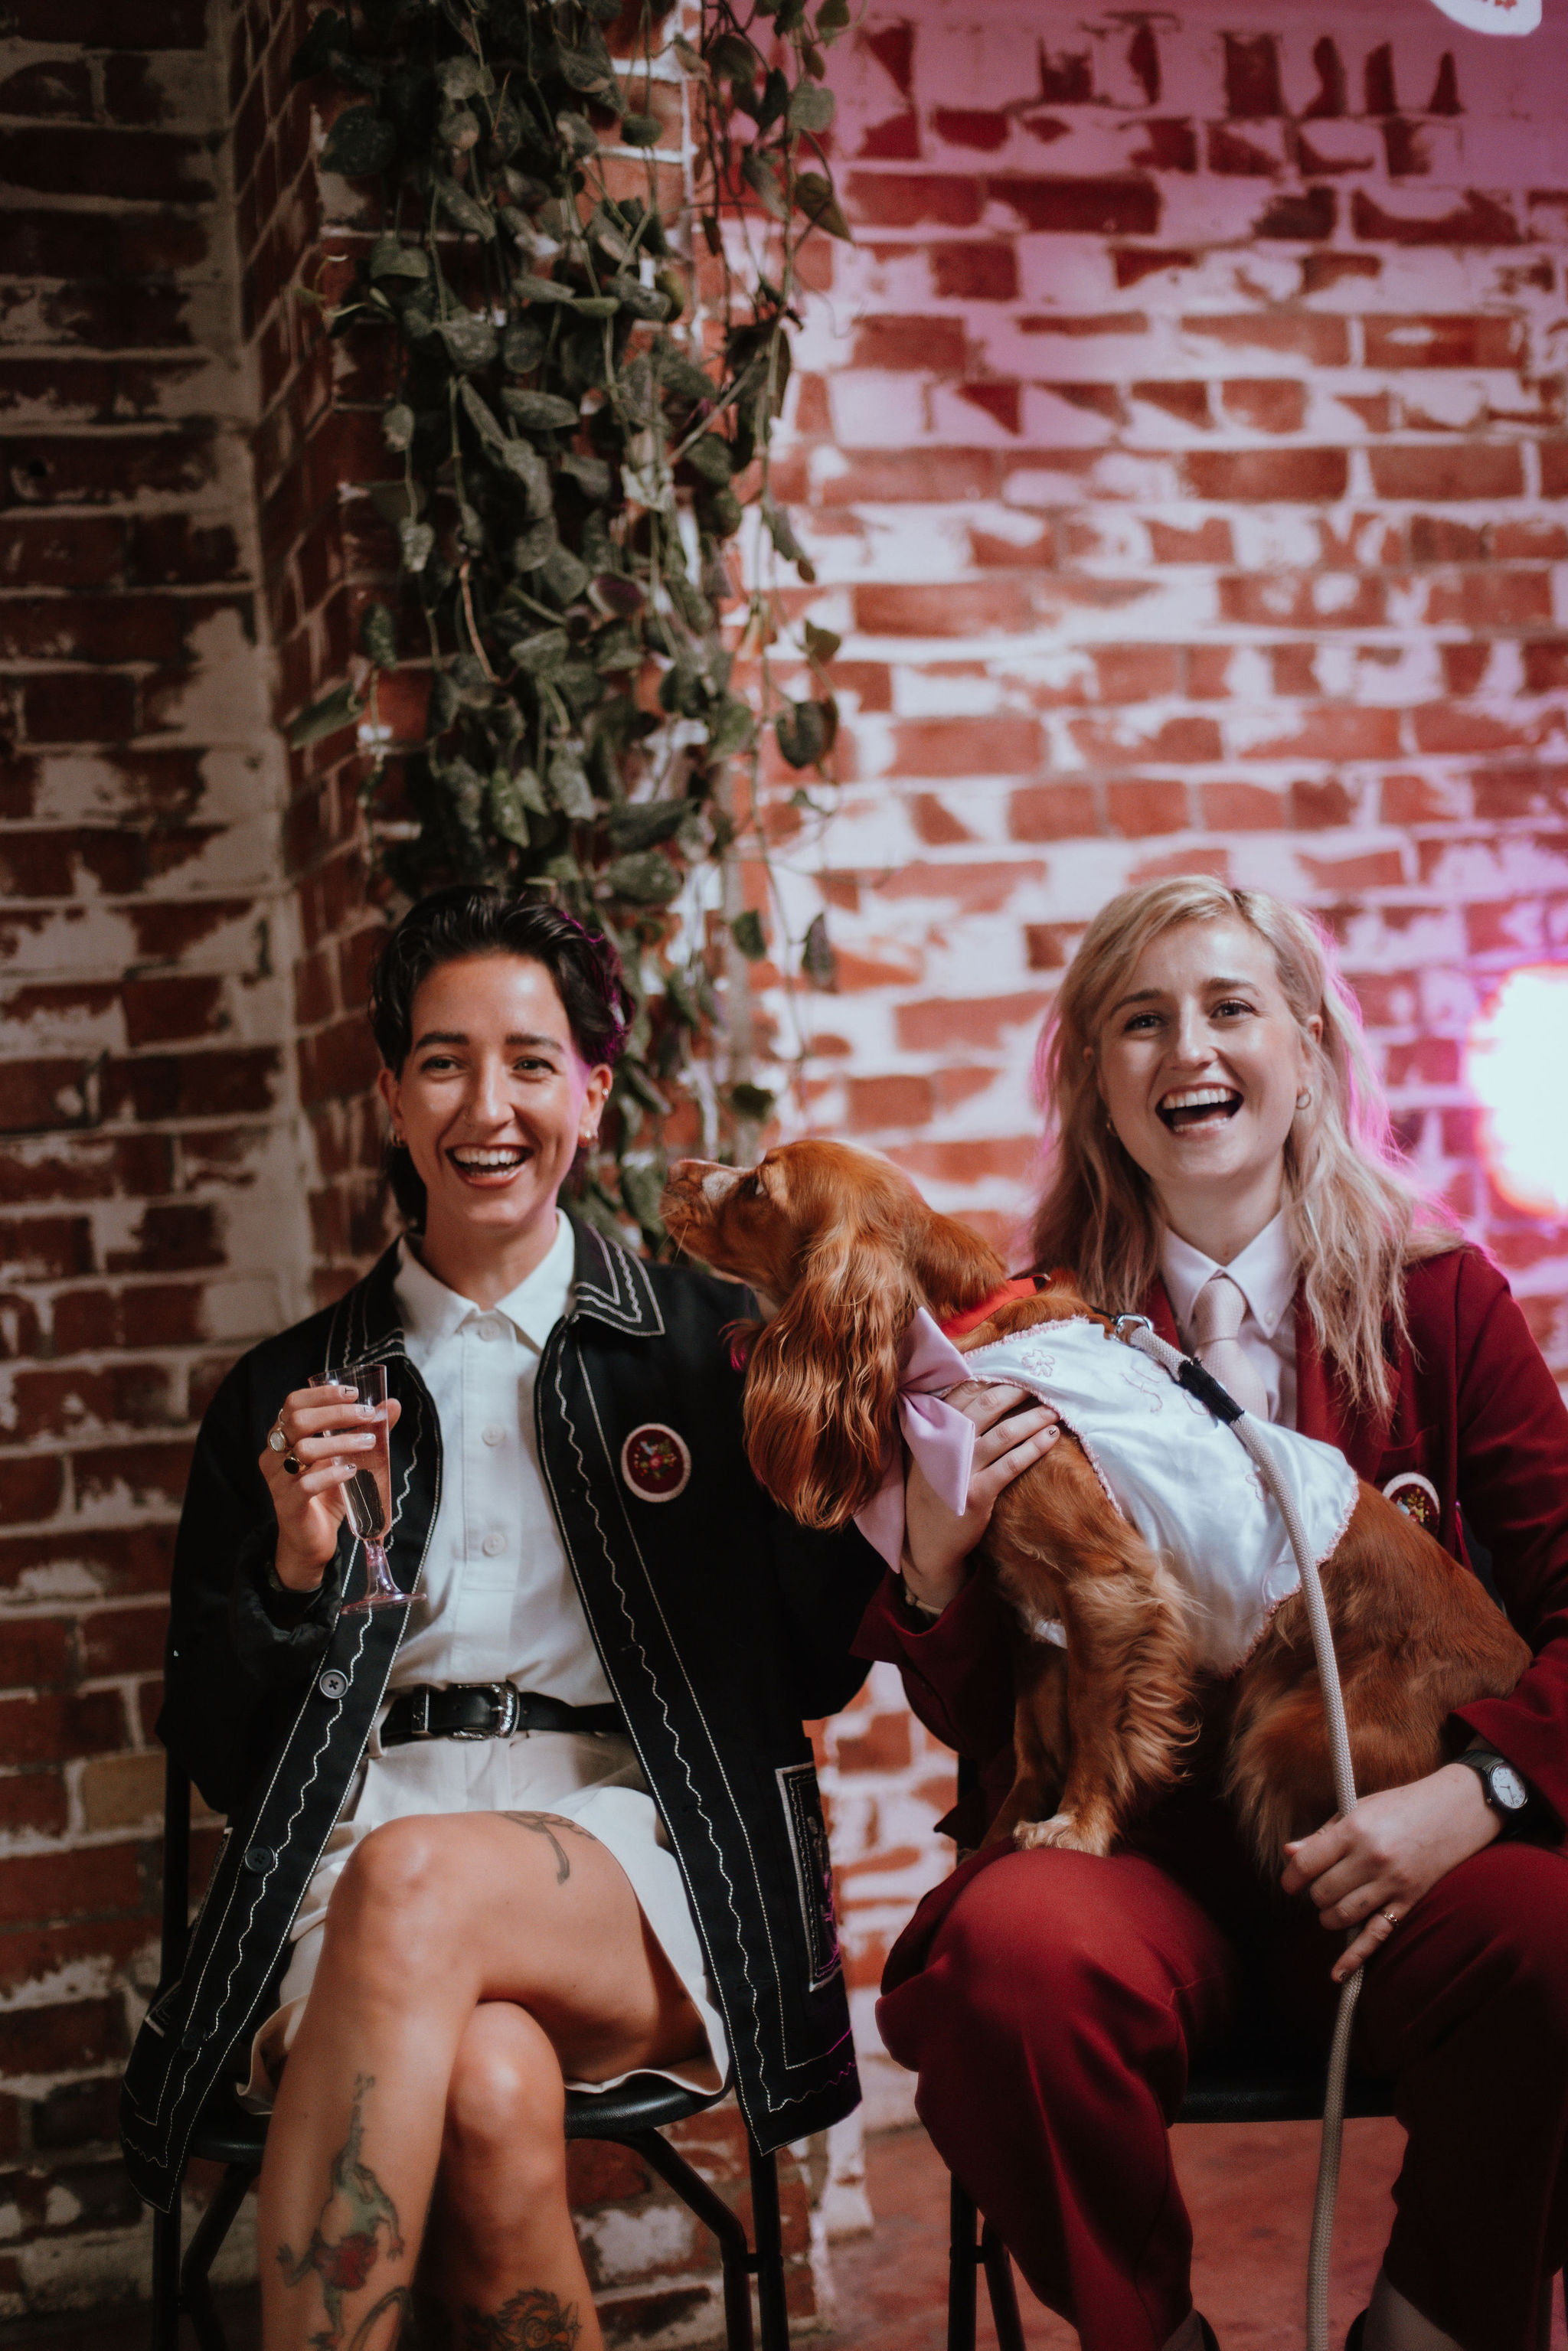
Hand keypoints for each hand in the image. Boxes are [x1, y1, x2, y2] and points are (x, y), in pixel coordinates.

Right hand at [258, 1386, 402, 1591]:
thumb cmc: (326, 1493)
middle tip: (368, 1415)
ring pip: (303, 1449)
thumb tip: (393, 1405)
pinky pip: (305, 1484)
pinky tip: (351, 1471)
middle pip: (298, 1420)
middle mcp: (274, 1454)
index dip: (321, 1394)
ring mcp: (277, 1480)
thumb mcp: (347, 1458)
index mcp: (283, 1437)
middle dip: (336, 1413)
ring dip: (340, 1442)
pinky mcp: (287, 1504)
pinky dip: (332, 1474)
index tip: (353, 1393)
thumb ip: (366, 1431)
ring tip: (368, 1442)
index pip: (293, 1403)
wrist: (311, 1541)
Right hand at [903, 1382, 1060, 1616]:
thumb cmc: (934, 1495)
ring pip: (1004, 1434)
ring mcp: (961, 1471)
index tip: (1013, 1371)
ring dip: (1033, 1418)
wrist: (927, 1544)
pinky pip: (1012, 1464)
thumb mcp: (928, 1458)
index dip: (989, 1379)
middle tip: (1039, 1384)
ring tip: (1053, 1410)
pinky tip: (1051, 1438)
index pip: (962, 1394)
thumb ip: (945, 1430)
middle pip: (986, 1407)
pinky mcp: (977, 1495)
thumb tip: (977, 1398)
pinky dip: (1034, 1447)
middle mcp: (944, 1447)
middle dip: (1015, 1392)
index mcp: (931, 1433)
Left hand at [1280, 1762, 1499, 1981]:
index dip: (1291, 1877)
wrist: (1456, 1811)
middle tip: (1321, 1887)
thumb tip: (1288, 1853)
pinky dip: (1355, 1957)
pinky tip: (1338, 1973)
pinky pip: (1376, 1935)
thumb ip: (1322, 1835)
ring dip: (1329, 1916)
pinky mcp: (1409, 1901)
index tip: (1290, 1882)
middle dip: (1315, 1895)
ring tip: (1332, 1906)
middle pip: (1323, 1893)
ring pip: (1343, 1915)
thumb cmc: (1399, 1807)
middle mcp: (1372, 1858)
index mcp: (1355, 1830)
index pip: (1307, 1863)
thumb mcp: (1357, 1809)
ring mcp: (1392, 1883)